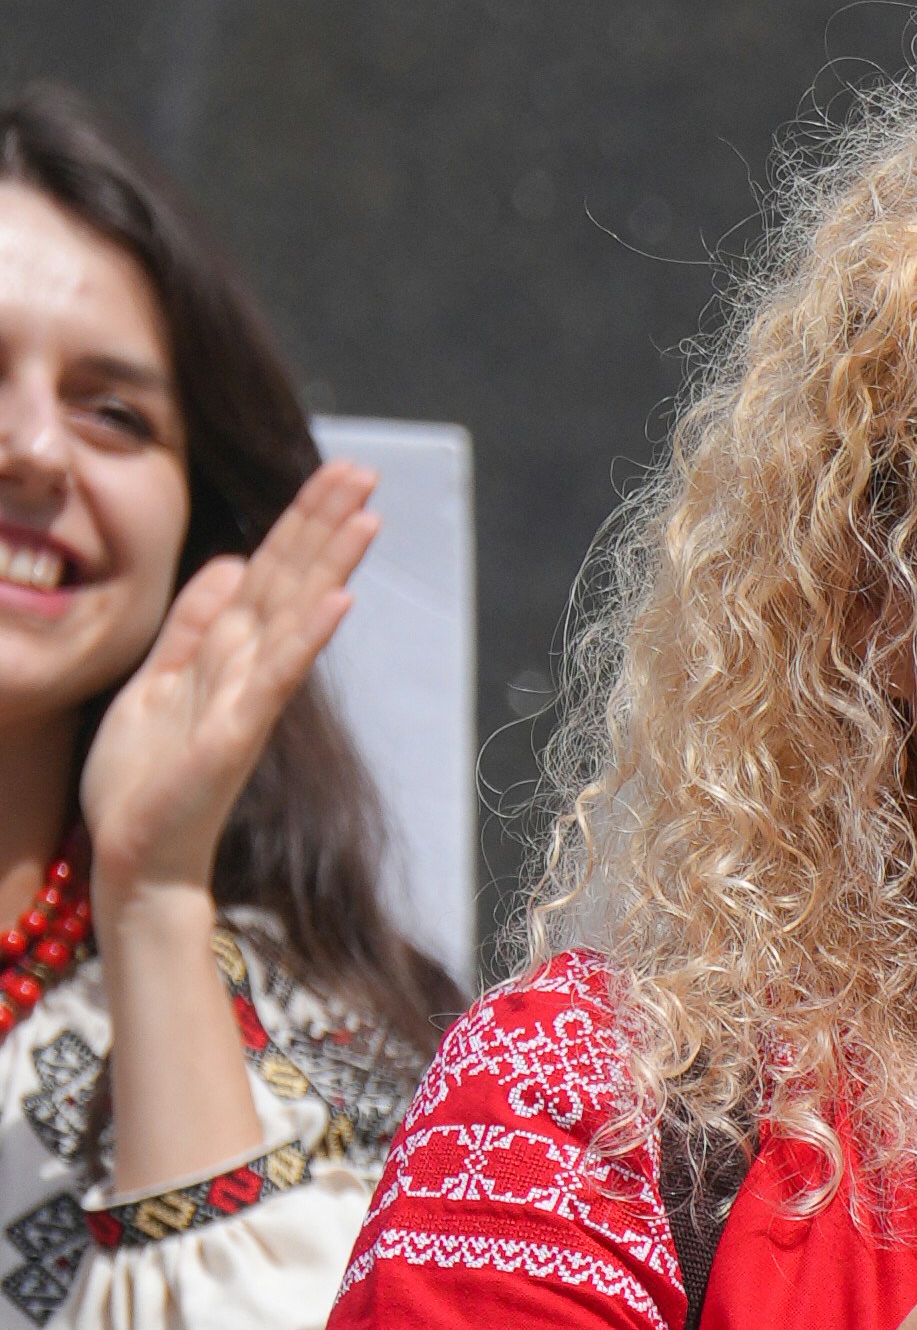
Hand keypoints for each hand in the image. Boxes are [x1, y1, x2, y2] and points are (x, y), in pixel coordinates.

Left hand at [78, 454, 373, 911]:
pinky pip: (274, 677)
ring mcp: (246, 702)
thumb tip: (232, 563)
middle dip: (325, 525)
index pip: (270, 573)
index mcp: (224, 655)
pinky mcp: (235, 735)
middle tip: (367, 472)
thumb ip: (192, 624)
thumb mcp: (156, 678)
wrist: (135, 857)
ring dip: (332, 565)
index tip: (338, 475)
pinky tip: (336, 601)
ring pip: (292, 617)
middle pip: (291, 582)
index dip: (301, 522)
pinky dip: (306, 638)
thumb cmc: (144, 782)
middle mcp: (245, 672)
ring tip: (367, 517)